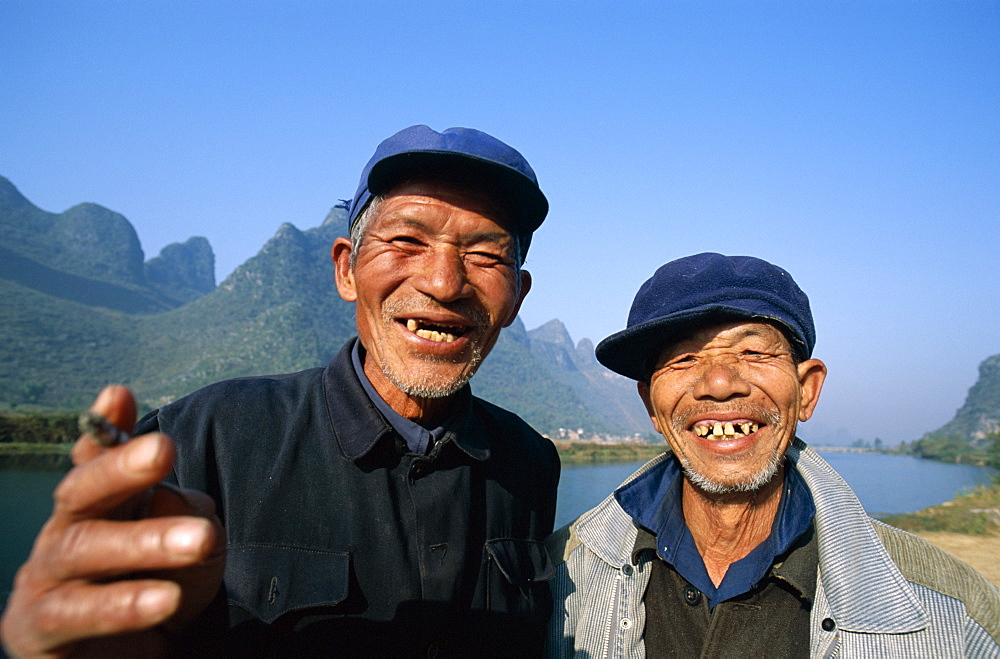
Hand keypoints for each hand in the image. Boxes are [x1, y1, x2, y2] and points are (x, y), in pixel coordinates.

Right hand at [0, 386, 225, 656]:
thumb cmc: (160, 590)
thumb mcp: (191, 546)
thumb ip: (186, 513)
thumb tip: (169, 496)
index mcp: (99, 505)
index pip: (96, 461)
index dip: (106, 430)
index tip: (119, 394)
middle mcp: (64, 533)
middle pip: (81, 492)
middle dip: (120, 468)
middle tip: (165, 448)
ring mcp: (46, 580)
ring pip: (85, 549)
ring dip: (145, 541)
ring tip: (201, 539)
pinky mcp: (40, 629)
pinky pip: (76, 613)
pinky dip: (121, 605)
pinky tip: (163, 600)